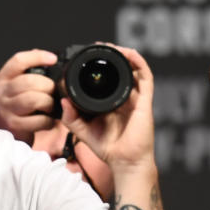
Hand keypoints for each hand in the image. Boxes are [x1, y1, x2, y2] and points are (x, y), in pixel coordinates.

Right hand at [0, 49, 58, 142]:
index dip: (37, 57)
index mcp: (3, 78)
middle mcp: (1, 92)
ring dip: (48, 102)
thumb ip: (27, 71)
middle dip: (48, 86)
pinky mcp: (14, 126)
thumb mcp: (13, 86)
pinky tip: (47, 120)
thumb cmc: (12, 106)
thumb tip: (48, 58)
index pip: (19, 61)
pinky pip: (38, 120)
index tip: (53, 59)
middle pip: (29, 81)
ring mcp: (6, 110)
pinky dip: (48, 121)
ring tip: (50, 106)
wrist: (1, 132)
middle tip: (53, 92)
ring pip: (34, 100)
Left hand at [60, 45, 154, 172]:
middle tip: (99, 47)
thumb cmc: (109, 149)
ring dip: (125, 55)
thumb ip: (71, 118)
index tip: (88, 56)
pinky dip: (139, 63)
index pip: (108, 79)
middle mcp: (126, 98)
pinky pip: (145, 77)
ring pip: (135, 69)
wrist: (125, 162)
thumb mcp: (83, 131)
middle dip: (112, 55)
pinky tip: (128, 54)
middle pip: (122, 70)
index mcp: (113, 103)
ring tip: (112, 47)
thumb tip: (63, 101)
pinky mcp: (145, 101)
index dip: (101, 66)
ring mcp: (136, 98)